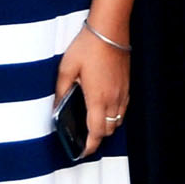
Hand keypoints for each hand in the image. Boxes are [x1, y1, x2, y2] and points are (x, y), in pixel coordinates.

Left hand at [54, 24, 129, 158]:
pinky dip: (114, 115)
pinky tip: (103, 106)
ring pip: (117, 121)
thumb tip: (57, 107)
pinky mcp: (127, 85)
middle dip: (97, 137)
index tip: (82, 152)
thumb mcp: (66, 68)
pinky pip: (123, 108)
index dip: (90, 146)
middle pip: (108, 130)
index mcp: (97, 99)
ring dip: (106, 126)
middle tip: (83, 137)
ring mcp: (122, 93)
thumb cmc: (88, 47)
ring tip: (92, 123)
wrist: (110, 30)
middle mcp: (113, 100)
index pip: (97, 132)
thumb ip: (61, 91)